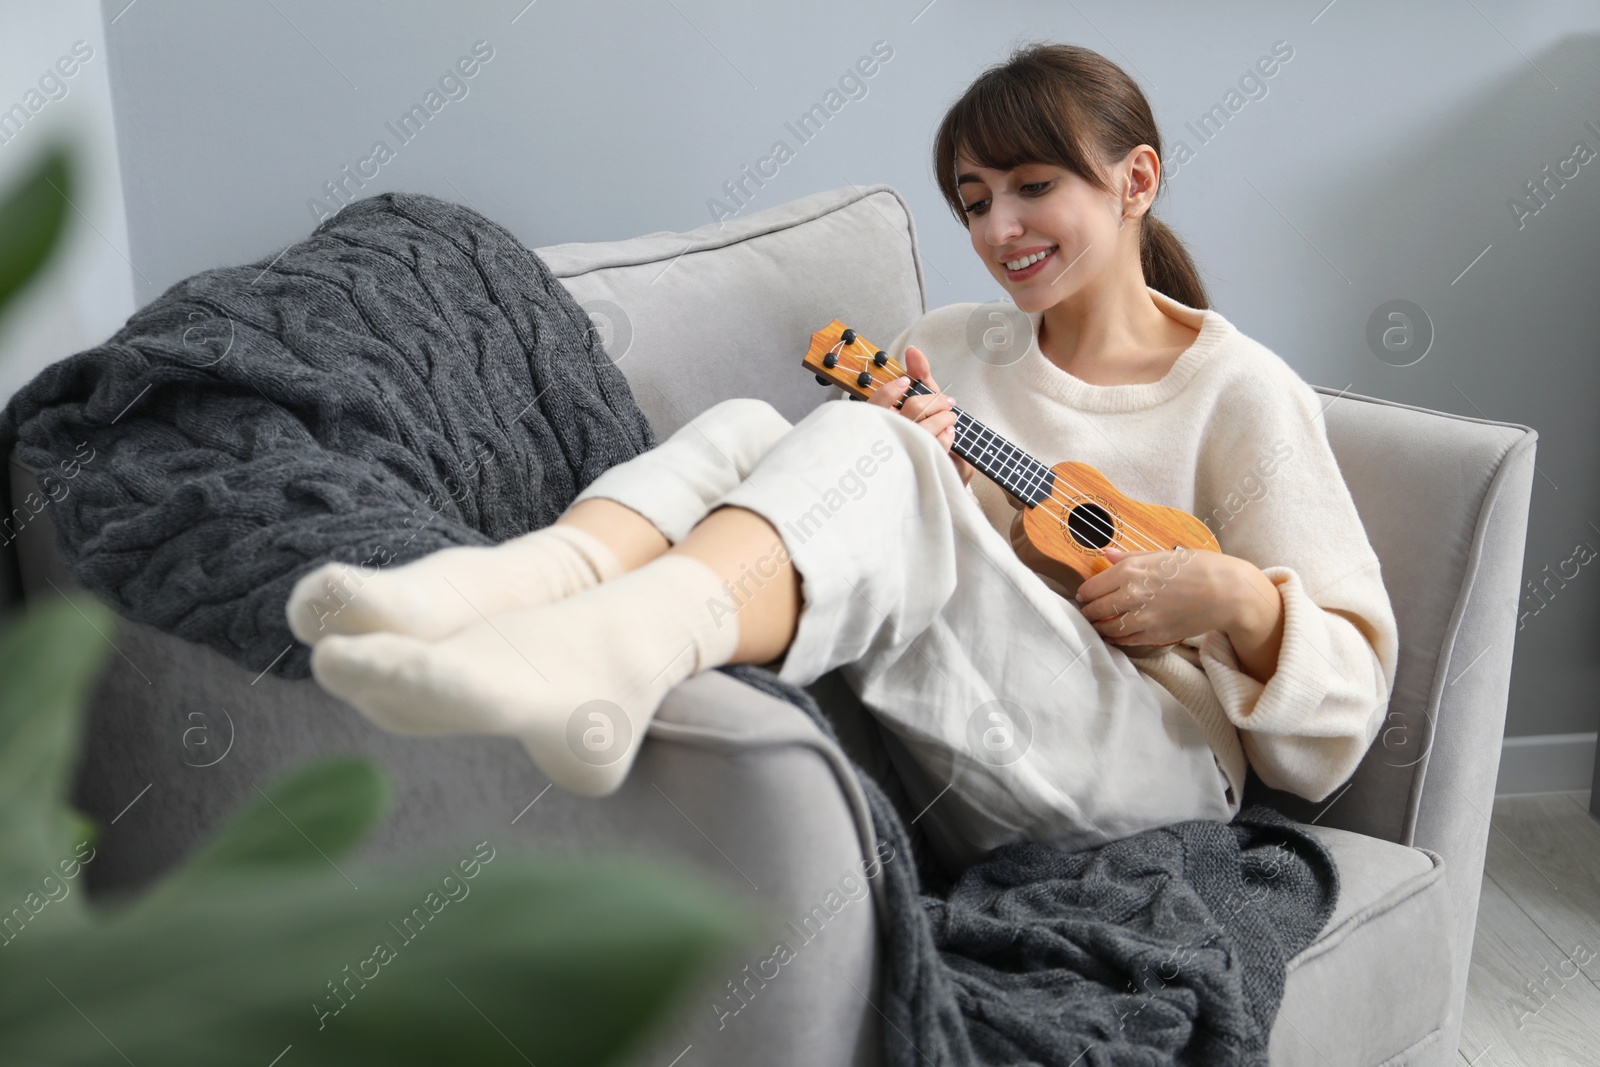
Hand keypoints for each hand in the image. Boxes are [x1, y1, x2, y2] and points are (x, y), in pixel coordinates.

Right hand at [868, 344, 975, 486]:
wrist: (938, 468)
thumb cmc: (925, 428)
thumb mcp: (923, 398)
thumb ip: (918, 373)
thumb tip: (913, 350)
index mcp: (880, 421)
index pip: (877, 403)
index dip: (891, 391)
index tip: (905, 384)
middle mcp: (889, 438)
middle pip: (913, 409)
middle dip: (937, 401)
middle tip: (947, 402)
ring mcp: (905, 454)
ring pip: (927, 427)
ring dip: (945, 417)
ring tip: (950, 416)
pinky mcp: (922, 466)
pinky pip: (937, 444)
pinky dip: (947, 435)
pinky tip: (948, 432)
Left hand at [1072, 545, 1245, 648]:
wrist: (1228, 593)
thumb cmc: (1200, 567)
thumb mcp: (1164, 554)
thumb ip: (1132, 557)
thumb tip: (1107, 554)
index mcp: (1131, 570)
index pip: (1093, 587)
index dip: (1085, 593)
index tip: (1082, 595)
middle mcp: (1133, 595)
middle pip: (1097, 608)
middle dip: (1089, 611)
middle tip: (1086, 612)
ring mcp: (1144, 618)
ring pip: (1109, 628)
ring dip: (1100, 627)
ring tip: (1098, 625)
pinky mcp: (1156, 635)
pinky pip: (1127, 640)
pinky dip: (1117, 639)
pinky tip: (1115, 636)